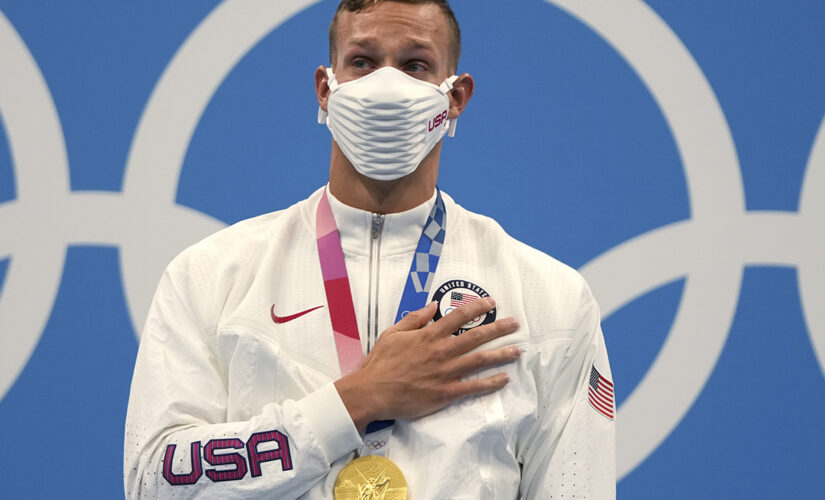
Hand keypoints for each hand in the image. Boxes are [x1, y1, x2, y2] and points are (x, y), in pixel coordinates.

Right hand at [334, 298, 520, 431]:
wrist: (372, 392)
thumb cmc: (380, 362)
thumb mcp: (393, 333)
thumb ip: (414, 318)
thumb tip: (432, 305)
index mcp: (429, 335)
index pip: (459, 316)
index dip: (477, 307)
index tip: (492, 302)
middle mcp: (441, 351)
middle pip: (477, 336)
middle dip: (499, 328)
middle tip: (516, 324)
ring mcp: (445, 373)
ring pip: (480, 360)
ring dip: (501, 355)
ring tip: (517, 351)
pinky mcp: (446, 393)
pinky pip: (473, 387)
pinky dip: (491, 383)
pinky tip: (504, 379)